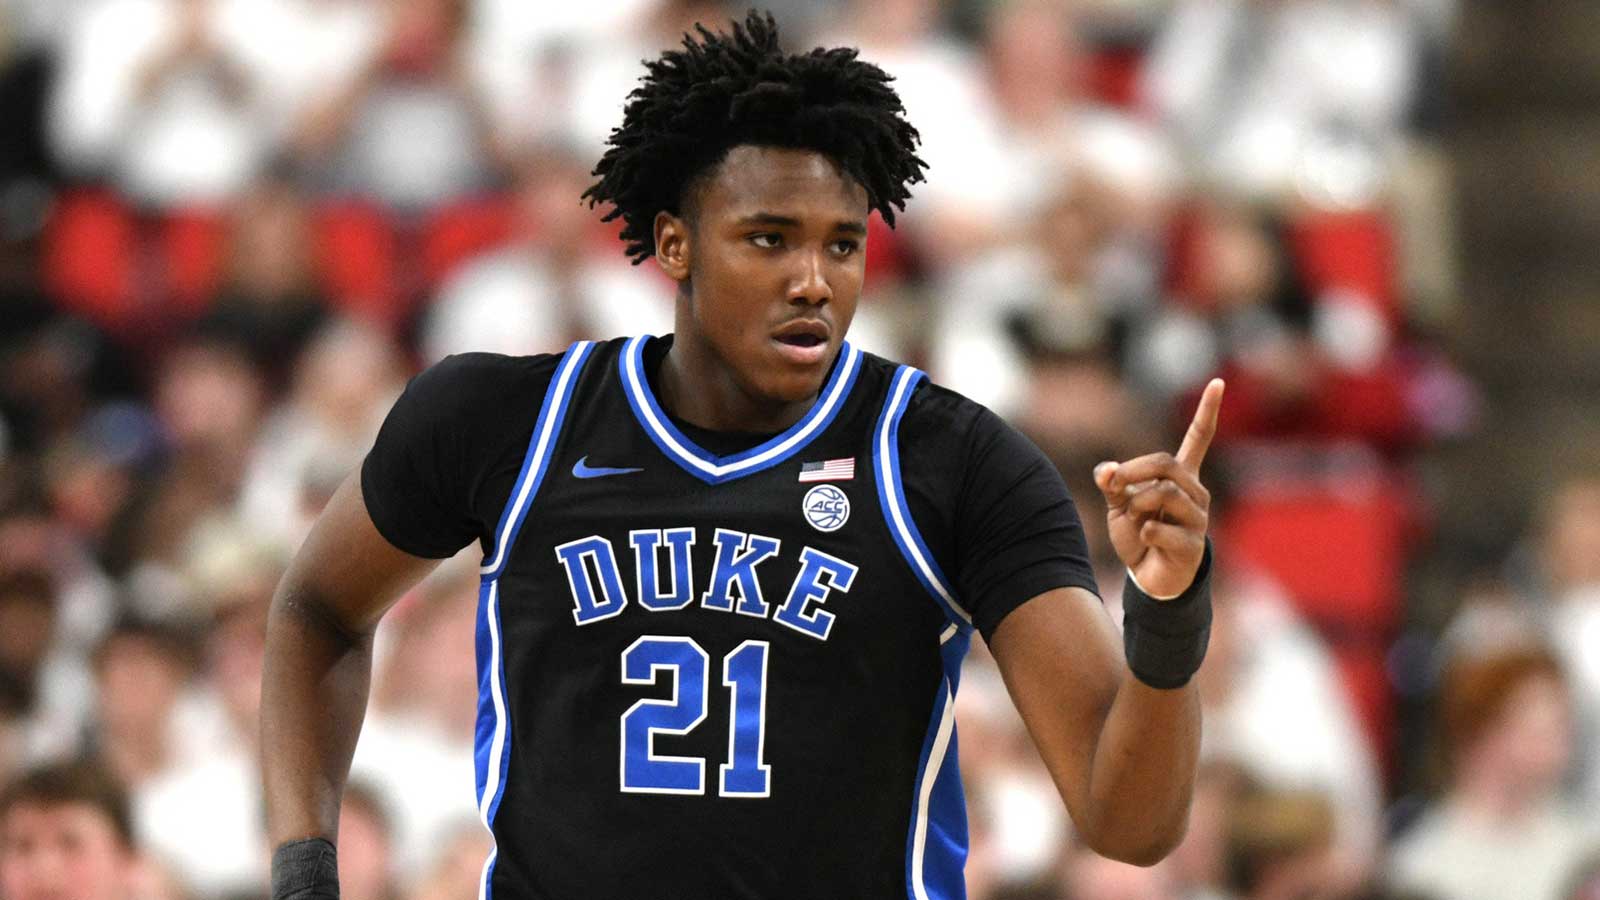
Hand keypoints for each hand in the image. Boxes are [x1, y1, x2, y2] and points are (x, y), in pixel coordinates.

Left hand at [1094, 378, 1223, 598]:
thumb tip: (1105, 470)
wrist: (1151, 578)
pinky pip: (1161, 529)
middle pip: (1166, 464)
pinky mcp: (1193, 546)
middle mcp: (1195, 493)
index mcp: (1180, 478)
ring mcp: (1198, 519)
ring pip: (1164, 494)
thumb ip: (1113, 484)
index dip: (1207, 411)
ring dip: (1137, 505)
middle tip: (1113, 486)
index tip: (1217, 382)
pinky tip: (1145, 539)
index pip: (1199, 438)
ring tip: (1135, 521)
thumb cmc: (1138, 535)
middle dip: (1133, 472)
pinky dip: (1143, 532)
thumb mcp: (1119, 506)